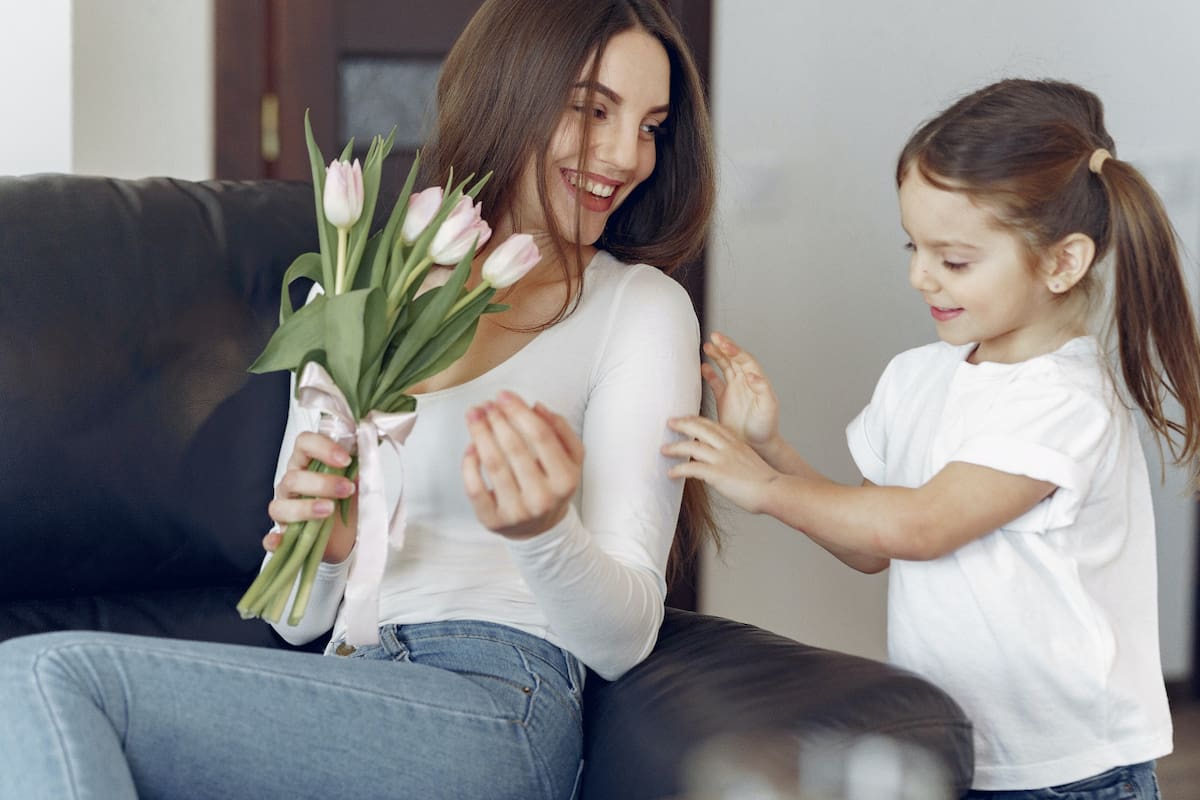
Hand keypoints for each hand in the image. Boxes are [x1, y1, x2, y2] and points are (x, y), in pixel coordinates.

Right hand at [265, 431, 357, 561]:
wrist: (347, 534)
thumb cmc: (346, 501)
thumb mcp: (356, 482)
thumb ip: (359, 469)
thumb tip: (367, 459)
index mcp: (306, 463)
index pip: (304, 444)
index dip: (322, 448)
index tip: (345, 459)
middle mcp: (291, 484)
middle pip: (293, 478)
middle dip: (322, 483)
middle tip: (348, 489)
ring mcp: (285, 509)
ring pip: (280, 506)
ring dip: (305, 508)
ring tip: (329, 510)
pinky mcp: (284, 535)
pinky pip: (271, 538)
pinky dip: (274, 539)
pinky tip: (281, 540)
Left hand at [462, 391, 584, 539]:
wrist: (542, 528)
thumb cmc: (553, 485)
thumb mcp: (571, 459)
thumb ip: (560, 430)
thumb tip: (537, 407)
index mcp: (565, 480)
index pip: (540, 436)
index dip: (519, 411)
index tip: (504, 395)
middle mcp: (542, 498)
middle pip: (514, 448)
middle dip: (496, 419)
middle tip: (485, 404)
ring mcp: (516, 512)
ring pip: (493, 464)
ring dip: (480, 433)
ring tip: (474, 415)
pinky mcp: (493, 520)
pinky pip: (474, 487)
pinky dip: (469, 463)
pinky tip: (471, 446)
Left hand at [664, 415, 778, 513]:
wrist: (775, 490)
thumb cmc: (765, 482)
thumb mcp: (749, 463)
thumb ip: (735, 460)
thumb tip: (724, 468)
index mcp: (736, 443)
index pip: (713, 425)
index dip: (697, 420)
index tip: (686, 418)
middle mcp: (728, 447)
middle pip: (700, 428)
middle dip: (683, 424)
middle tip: (669, 422)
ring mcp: (722, 459)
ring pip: (692, 446)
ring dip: (675, 447)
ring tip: (663, 449)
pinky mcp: (718, 474)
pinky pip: (692, 469)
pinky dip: (679, 469)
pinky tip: (671, 473)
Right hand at [702, 332, 778, 450]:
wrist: (756, 445)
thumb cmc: (765, 428)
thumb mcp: (768, 408)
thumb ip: (762, 390)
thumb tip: (751, 374)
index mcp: (756, 382)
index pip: (745, 360)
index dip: (735, 351)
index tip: (725, 345)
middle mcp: (745, 383)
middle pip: (734, 359)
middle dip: (724, 347)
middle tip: (714, 336)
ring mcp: (734, 390)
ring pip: (724, 367)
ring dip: (717, 356)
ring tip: (708, 346)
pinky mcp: (724, 400)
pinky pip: (715, 382)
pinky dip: (709, 374)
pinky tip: (703, 367)